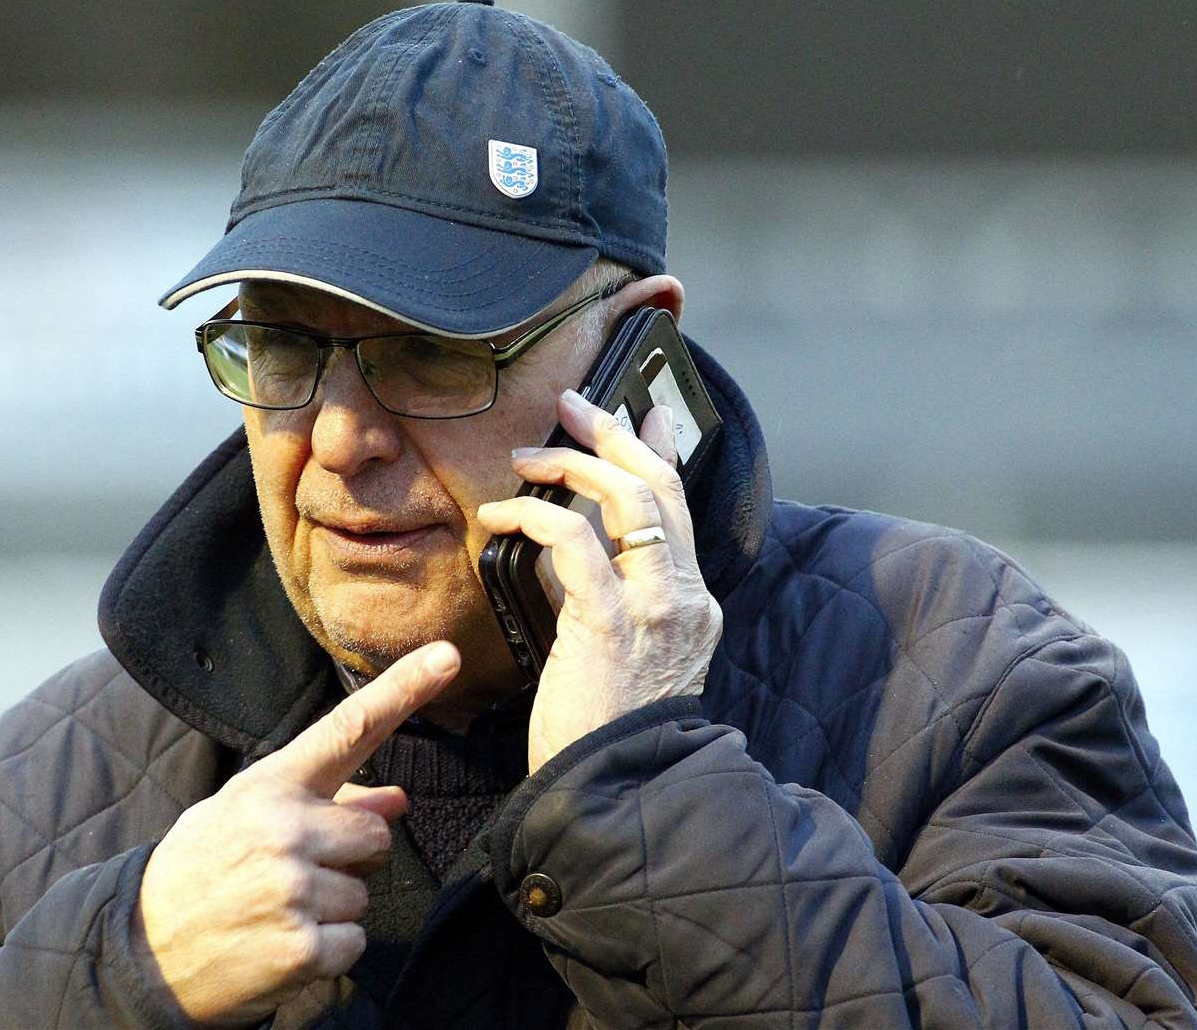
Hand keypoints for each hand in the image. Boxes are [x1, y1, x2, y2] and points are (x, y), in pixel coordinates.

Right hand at [133, 641, 459, 1025]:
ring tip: (277, 910)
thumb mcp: (248, 815)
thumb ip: (325, 802)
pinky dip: (327, 950)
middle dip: (350, 859)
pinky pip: (354, 943)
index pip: (350, 728)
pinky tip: (281, 944)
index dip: (404, 689)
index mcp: (271, 786)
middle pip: (377, 836)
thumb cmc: (203, 869)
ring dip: (334, 908)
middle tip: (295, 874)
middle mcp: (284, 830)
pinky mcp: (300, 949)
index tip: (447, 656)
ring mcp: (292, 890)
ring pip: (364, 894)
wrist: (142, 952)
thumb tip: (400, 800)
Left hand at [477, 390, 721, 772]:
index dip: (661, 454)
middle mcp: (684, 597)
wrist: (619, 790)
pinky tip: (504, 513)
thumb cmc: (608, 735)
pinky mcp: (610, 620)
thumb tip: (577, 558)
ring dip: (573, 463)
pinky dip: (536, 514)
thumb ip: (617, 605)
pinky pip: (573, 540)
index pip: (680, 510)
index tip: (644, 416)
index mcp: (692, 605)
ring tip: (528, 455)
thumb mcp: (630, 660)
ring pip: (627, 499)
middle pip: (660, 488)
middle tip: (576, 406)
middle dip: (617, 435)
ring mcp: (654, 606)